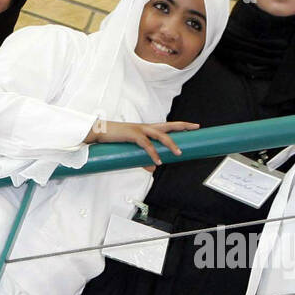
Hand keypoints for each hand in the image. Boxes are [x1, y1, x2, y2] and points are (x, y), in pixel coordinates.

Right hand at [84, 119, 198, 165]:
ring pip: (160, 135)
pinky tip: (158, 161)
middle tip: (196, 127)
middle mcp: (146, 127)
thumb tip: (154, 169)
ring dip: (171, 144)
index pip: (167, 126)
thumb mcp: (130, 151)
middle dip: (183, 126)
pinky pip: (146, 145)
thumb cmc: (114, 140)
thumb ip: (143, 160)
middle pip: (169, 125)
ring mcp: (140, 129)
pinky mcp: (132, 135)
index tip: (193, 126)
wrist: (98, 133)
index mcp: (146, 129)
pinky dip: (153, 153)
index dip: (181, 125)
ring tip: (179, 153)